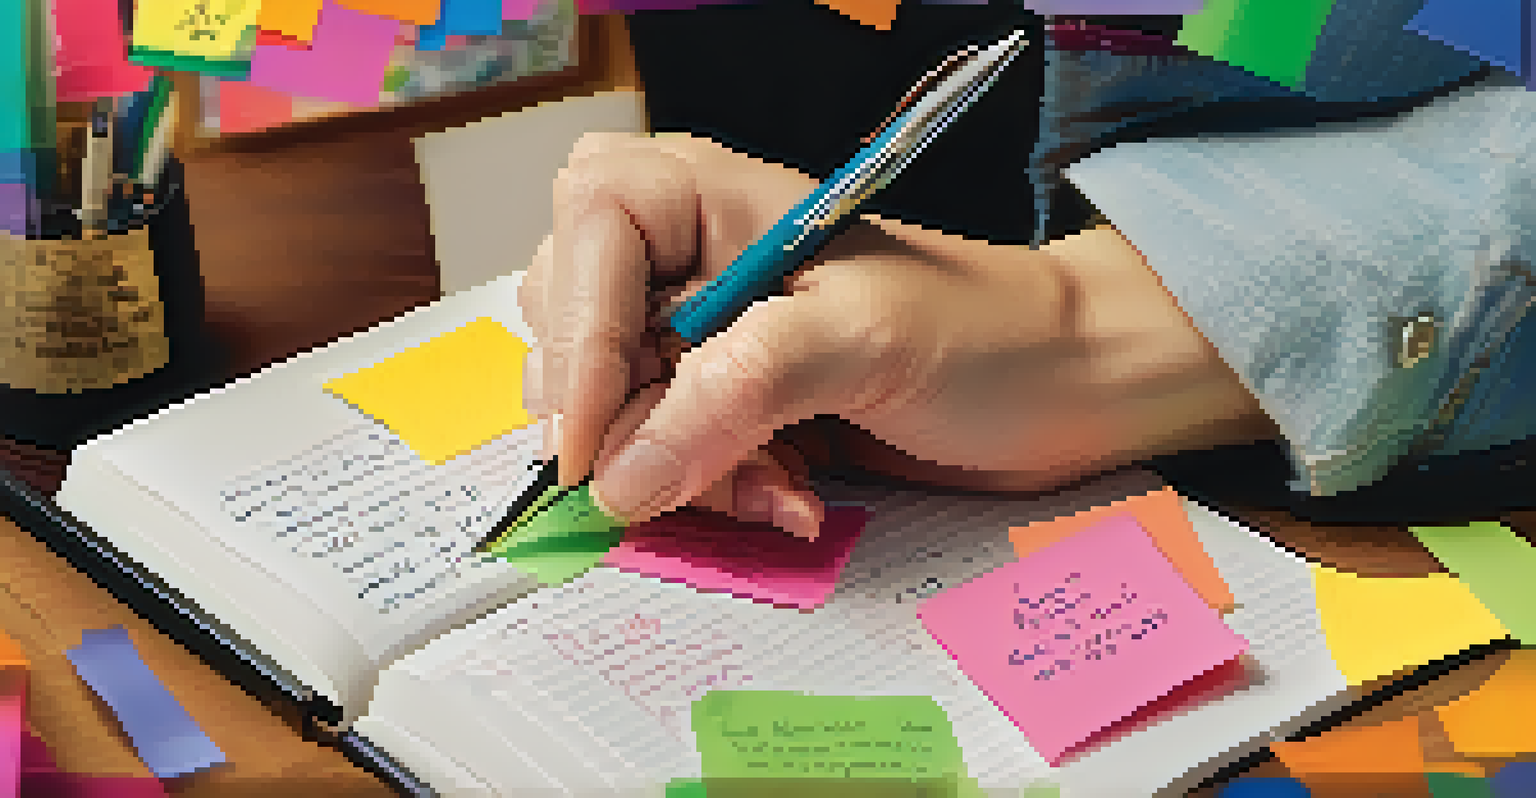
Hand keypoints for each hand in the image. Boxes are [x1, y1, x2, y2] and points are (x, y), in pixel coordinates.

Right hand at [522, 133, 1272, 537]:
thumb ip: (732, 394)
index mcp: (710, 196)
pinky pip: (662, 453)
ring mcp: (702, 333)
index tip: (593, 444)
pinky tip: (785, 496)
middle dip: (622, 415)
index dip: (578, 338)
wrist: (1064, 388)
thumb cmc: (985, 334)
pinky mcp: (726, 400)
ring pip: (611, 406)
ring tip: (767, 485)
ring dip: (673, 467)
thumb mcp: (861, 343)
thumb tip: (619, 477)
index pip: (587, 235)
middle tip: (680, 472)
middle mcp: (687, 256)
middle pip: (572, 325)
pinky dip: (711, 489)